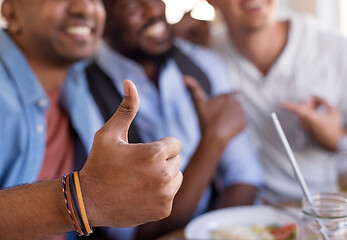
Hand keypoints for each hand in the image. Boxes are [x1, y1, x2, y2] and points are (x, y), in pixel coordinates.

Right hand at [79, 80, 182, 227]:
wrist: (88, 201)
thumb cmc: (98, 164)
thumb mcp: (108, 133)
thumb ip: (126, 108)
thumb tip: (129, 82)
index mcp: (154, 153)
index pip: (175, 144)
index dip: (160, 146)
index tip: (143, 153)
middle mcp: (164, 175)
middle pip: (177, 160)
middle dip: (162, 160)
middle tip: (139, 167)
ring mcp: (165, 195)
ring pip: (177, 177)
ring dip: (165, 176)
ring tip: (142, 179)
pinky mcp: (164, 210)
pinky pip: (172, 194)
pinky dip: (161, 193)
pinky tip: (141, 194)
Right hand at [184, 76, 246, 143]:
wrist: (214, 136)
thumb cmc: (205, 119)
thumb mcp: (198, 102)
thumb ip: (193, 88)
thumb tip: (184, 77)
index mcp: (228, 96)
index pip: (235, 93)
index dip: (229, 99)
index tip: (223, 105)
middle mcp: (238, 102)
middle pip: (236, 104)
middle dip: (229, 110)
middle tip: (219, 118)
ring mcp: (242, 113)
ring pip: (238, 114)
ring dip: (233, 117)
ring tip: (222, 124)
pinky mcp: (245, 123)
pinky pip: (241, 123)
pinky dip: (236, 126)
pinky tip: (227, 129)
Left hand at [279, 96, 342, 149]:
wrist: (333, 141)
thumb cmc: (333, 126)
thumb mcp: (333, 110)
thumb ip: (323, 101)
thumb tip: (314, 95)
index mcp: (311, 117)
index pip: (297, 110)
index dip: (288, 106)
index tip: (279, 103)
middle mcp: (304, 122)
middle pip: (302, 106)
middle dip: (310, 102)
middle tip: (319, 100)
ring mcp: (303, 125)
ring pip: (303, 111)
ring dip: (310, 107)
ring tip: (321, 108)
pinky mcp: (304, 127)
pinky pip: (304, 116)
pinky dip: (310, 112)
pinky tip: (318, 112)